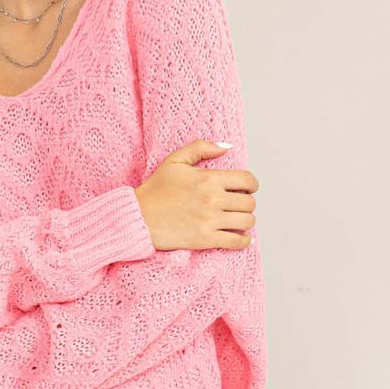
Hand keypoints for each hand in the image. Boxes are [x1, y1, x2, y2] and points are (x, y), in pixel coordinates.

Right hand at [134, 140, 258, 250]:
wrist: (138, 216)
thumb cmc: (155, 190)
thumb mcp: (174, 161)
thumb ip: (201, 148)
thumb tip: (226, 147)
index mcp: (208, 179)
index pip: (247, 180)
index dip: (251, 184)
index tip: (246, 188)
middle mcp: (212, 199)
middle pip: (249, 203)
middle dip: (246, 203)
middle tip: (237, 205)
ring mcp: (210, 221)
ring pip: (247, 222)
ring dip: (246, 221)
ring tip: (237, 219)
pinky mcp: (205, 239)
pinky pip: (237, 242)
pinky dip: (244, 241)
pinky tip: (241, 237)